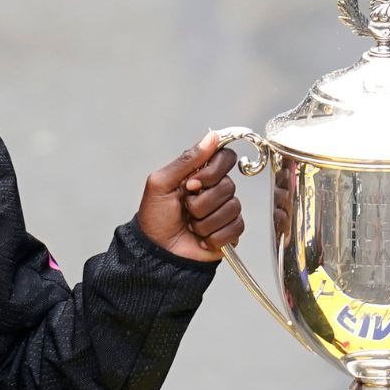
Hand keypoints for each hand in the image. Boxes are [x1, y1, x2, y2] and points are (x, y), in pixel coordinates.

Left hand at [137, 133, 242, 262]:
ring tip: (191, 226)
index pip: (225, 158)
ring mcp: (224, 211)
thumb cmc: (154, 218)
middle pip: (228, 185)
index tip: (191, 183)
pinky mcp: (230, 232)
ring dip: (205, 221)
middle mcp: (215, 190)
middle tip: (185, 209)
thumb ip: (187, 159)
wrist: (156, 253)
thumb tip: (212, 136)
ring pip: (232, 208)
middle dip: (201, 202)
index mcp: (200, 174)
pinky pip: (235, 228)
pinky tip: (201, 239)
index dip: (211, 171)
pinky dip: (214, 236)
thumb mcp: (161, 183)